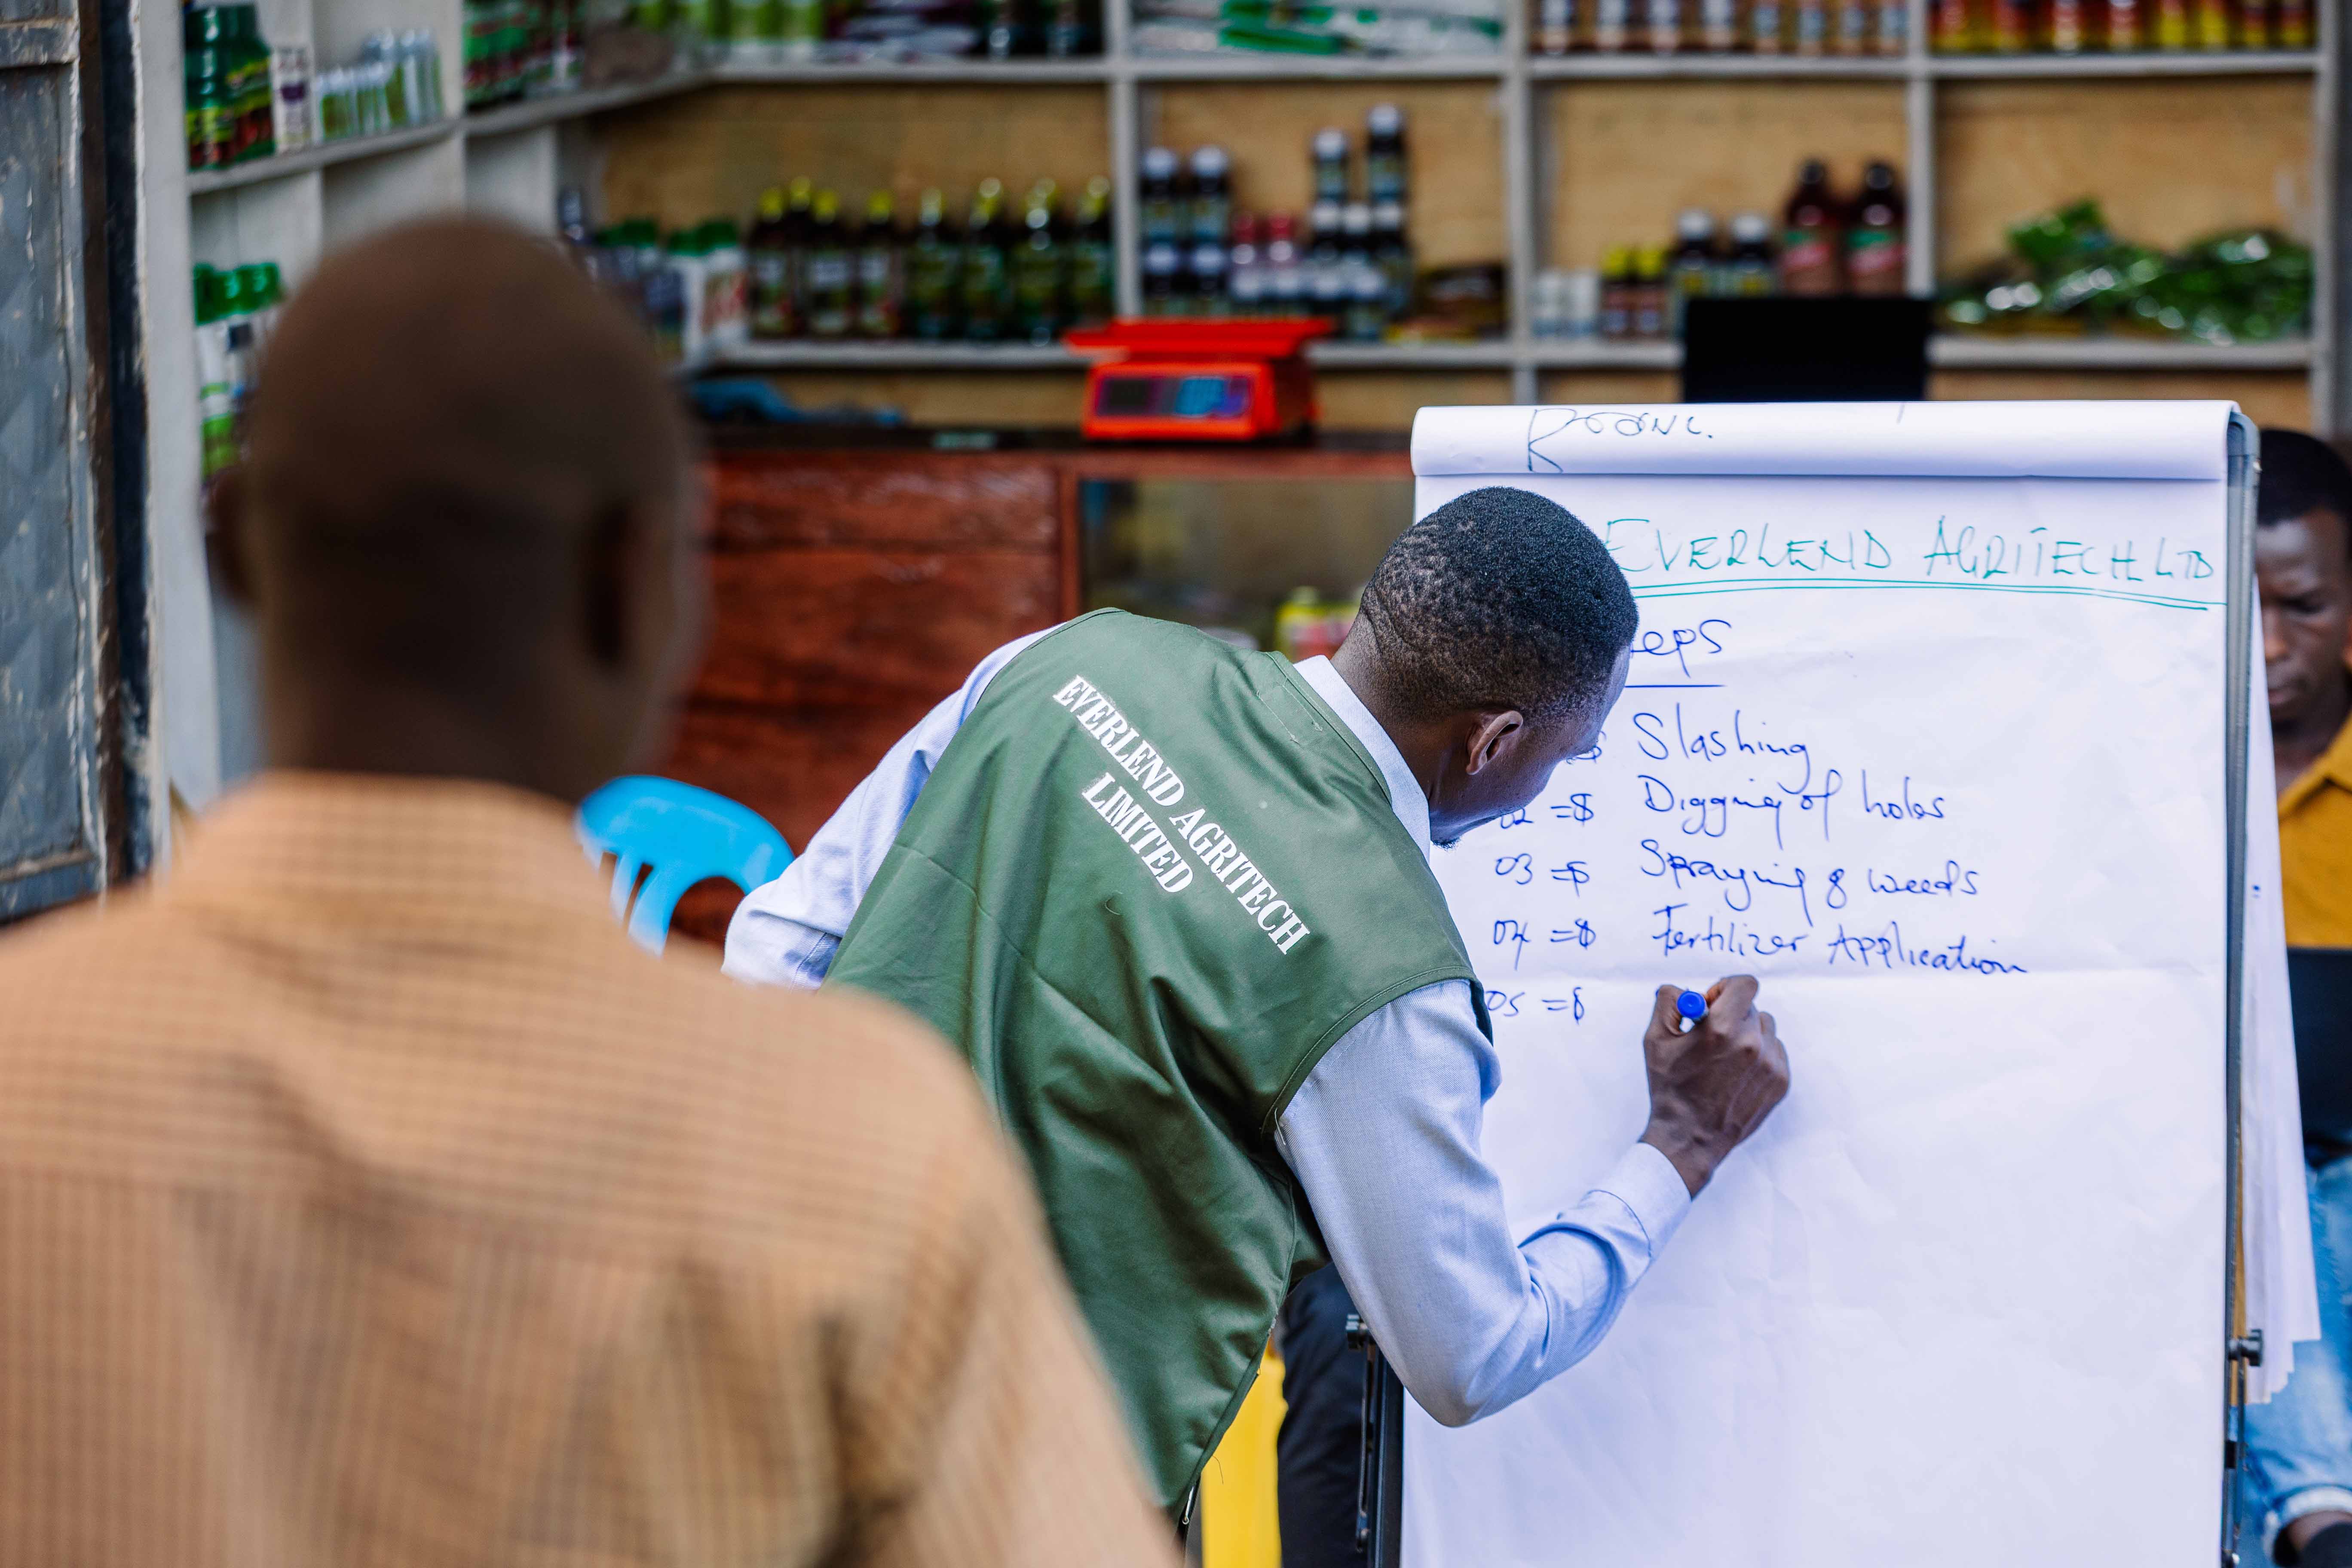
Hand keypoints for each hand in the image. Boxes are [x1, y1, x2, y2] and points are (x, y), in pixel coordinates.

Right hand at [1637, 976, 1789, 1196]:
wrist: (1689, 1137)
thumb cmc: (1670, 1088)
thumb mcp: (1655, 1040)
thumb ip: (1668, 1001)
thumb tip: (1685, 990)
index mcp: (1722, 1029)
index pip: (1745, 984)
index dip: (1726, 988)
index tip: (1713, 1004)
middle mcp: (1752, 1044)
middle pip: (1751, 1007)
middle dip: (1730, 1015)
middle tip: (1711, 1037)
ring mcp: (1770, 1065)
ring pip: (1766, 1029)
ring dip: (1747, 1034)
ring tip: (1725, 1058)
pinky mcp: (1781, 1082)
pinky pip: (1775, 1051)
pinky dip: (1759, 1055)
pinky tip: (1737, 1074)